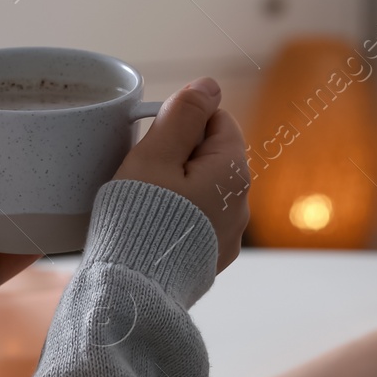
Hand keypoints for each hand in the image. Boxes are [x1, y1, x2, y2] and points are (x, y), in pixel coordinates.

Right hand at [113, 77, 248, 270]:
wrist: (133, 291)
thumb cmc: (139, 219)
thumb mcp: (156, 154)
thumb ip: (184, 114)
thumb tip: (210, 84)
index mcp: (233, 171)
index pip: (217, 120)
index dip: (182, 122)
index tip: (153, 141)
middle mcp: (242, 204)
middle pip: (211, 155)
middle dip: (178, 155)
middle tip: (144, 174)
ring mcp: (229, 235)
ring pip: (204, 190)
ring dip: (177, 187)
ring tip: (144, 203)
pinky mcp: (212, 258)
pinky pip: (198, 221)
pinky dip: (178, 217)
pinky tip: (152, 229)